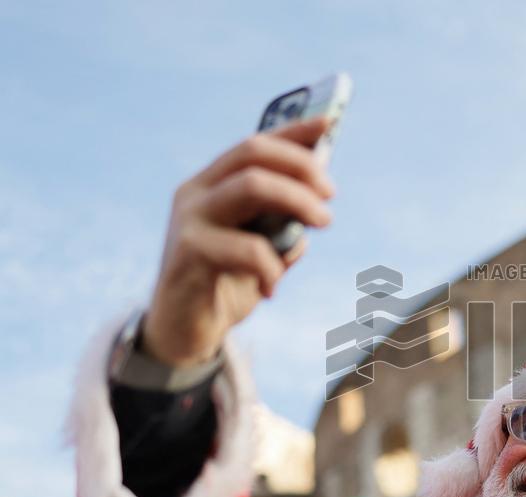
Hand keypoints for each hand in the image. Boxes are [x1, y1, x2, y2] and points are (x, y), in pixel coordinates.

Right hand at [143, 117, 333, 366]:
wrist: (183, 333)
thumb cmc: (225, 286)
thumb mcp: (262, 251)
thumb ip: (282, 227)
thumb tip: (317, 205)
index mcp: (212, 185)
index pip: (255, 145)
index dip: (293, 131)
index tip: (330, 123)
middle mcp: (196, 193)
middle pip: (254, 155)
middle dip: (301, 167)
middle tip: (330, 196)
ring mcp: (188, 220)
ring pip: (251, 186)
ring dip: (297, 201)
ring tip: (322, 223)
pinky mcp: (187, 253)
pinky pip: (246, 248)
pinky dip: (271, 266)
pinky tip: (271, 288)